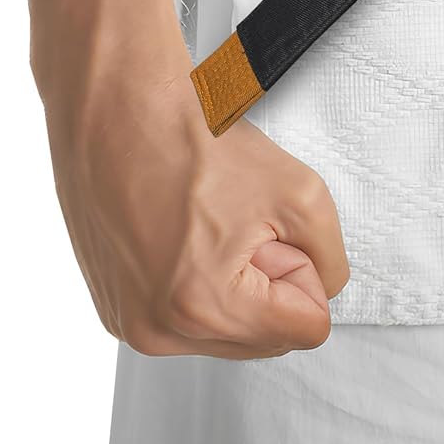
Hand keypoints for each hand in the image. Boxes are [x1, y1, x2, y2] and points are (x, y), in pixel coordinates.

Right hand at [40, 32, 349, 359]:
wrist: (119, 106)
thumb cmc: (197, 139)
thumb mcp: (302, 193)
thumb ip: (330, 259)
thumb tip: (320, 292)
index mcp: (204, 309)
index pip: (305, 328)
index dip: (303, 270)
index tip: (271, 227)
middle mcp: (157, 331)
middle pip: (264, 336)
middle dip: (268, 281)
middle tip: (240, 221)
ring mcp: (128, 322)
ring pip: (225, 329)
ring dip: (232, 282)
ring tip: (207, 223)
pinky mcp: (112, 306)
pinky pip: (184, 315)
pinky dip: (195, 278)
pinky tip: (179, 229)